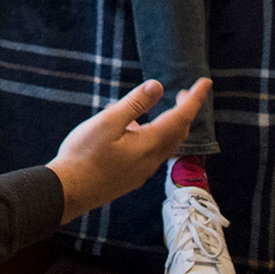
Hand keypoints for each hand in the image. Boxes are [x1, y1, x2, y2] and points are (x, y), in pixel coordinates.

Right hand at [45, 77, 211, 223]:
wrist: (69, 191)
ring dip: (170, 125)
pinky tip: (133, 131)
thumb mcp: (107, 122)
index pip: (181, 117)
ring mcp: (142, 171)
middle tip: (182, 93)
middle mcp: (151, 160)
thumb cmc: (83, 155)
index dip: (194, 99)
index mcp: (149, 144)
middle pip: (178, 133)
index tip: (205, 82)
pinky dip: (154, 137)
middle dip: (184, 111)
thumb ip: (134, 104)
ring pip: (166, 145)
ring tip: (156, 108)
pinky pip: (152, 154)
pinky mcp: (132, 177)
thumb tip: (157, 86)